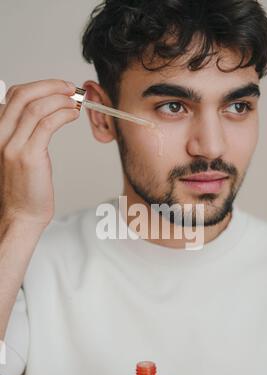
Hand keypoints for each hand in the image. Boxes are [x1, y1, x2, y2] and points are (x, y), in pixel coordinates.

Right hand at [0, 79, 78, 229]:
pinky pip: (46, 125)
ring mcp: (13, 145)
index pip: (14, 96)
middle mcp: (1, 135)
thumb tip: (44, 113)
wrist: (21, 215)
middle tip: (71, 88)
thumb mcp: (18, 154)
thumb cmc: (24, 189)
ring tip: (76, 102)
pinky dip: (63, 114)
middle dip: (51, 86)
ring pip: (36, 107)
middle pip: (23, 95)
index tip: (59, 87)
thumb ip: (23, 133)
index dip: (39, 86)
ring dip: (60, 99)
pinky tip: (73, 115)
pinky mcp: (28, 156)